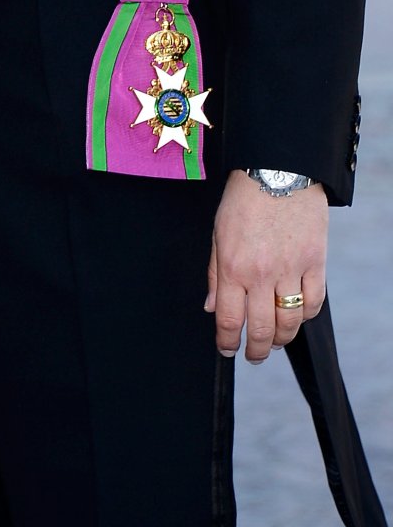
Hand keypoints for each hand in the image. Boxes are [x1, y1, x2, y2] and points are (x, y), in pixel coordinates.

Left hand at [206, 168, 326, 361]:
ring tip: (275, 342)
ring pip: (289, 322)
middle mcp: (261, 273)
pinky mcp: (315, 263)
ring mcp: (291, 269)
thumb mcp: (217, 233)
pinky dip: (305, 315)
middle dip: (256, 350)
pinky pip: (313, 302)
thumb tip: (212, 308)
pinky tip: (296, 316)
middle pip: (262, 329)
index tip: (228, 350)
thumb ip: (215, 274)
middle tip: (253, 356)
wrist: (277, 171)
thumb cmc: (243, 200)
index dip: (228, 342)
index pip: (229, 320)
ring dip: (282, 340)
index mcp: (233, 266)